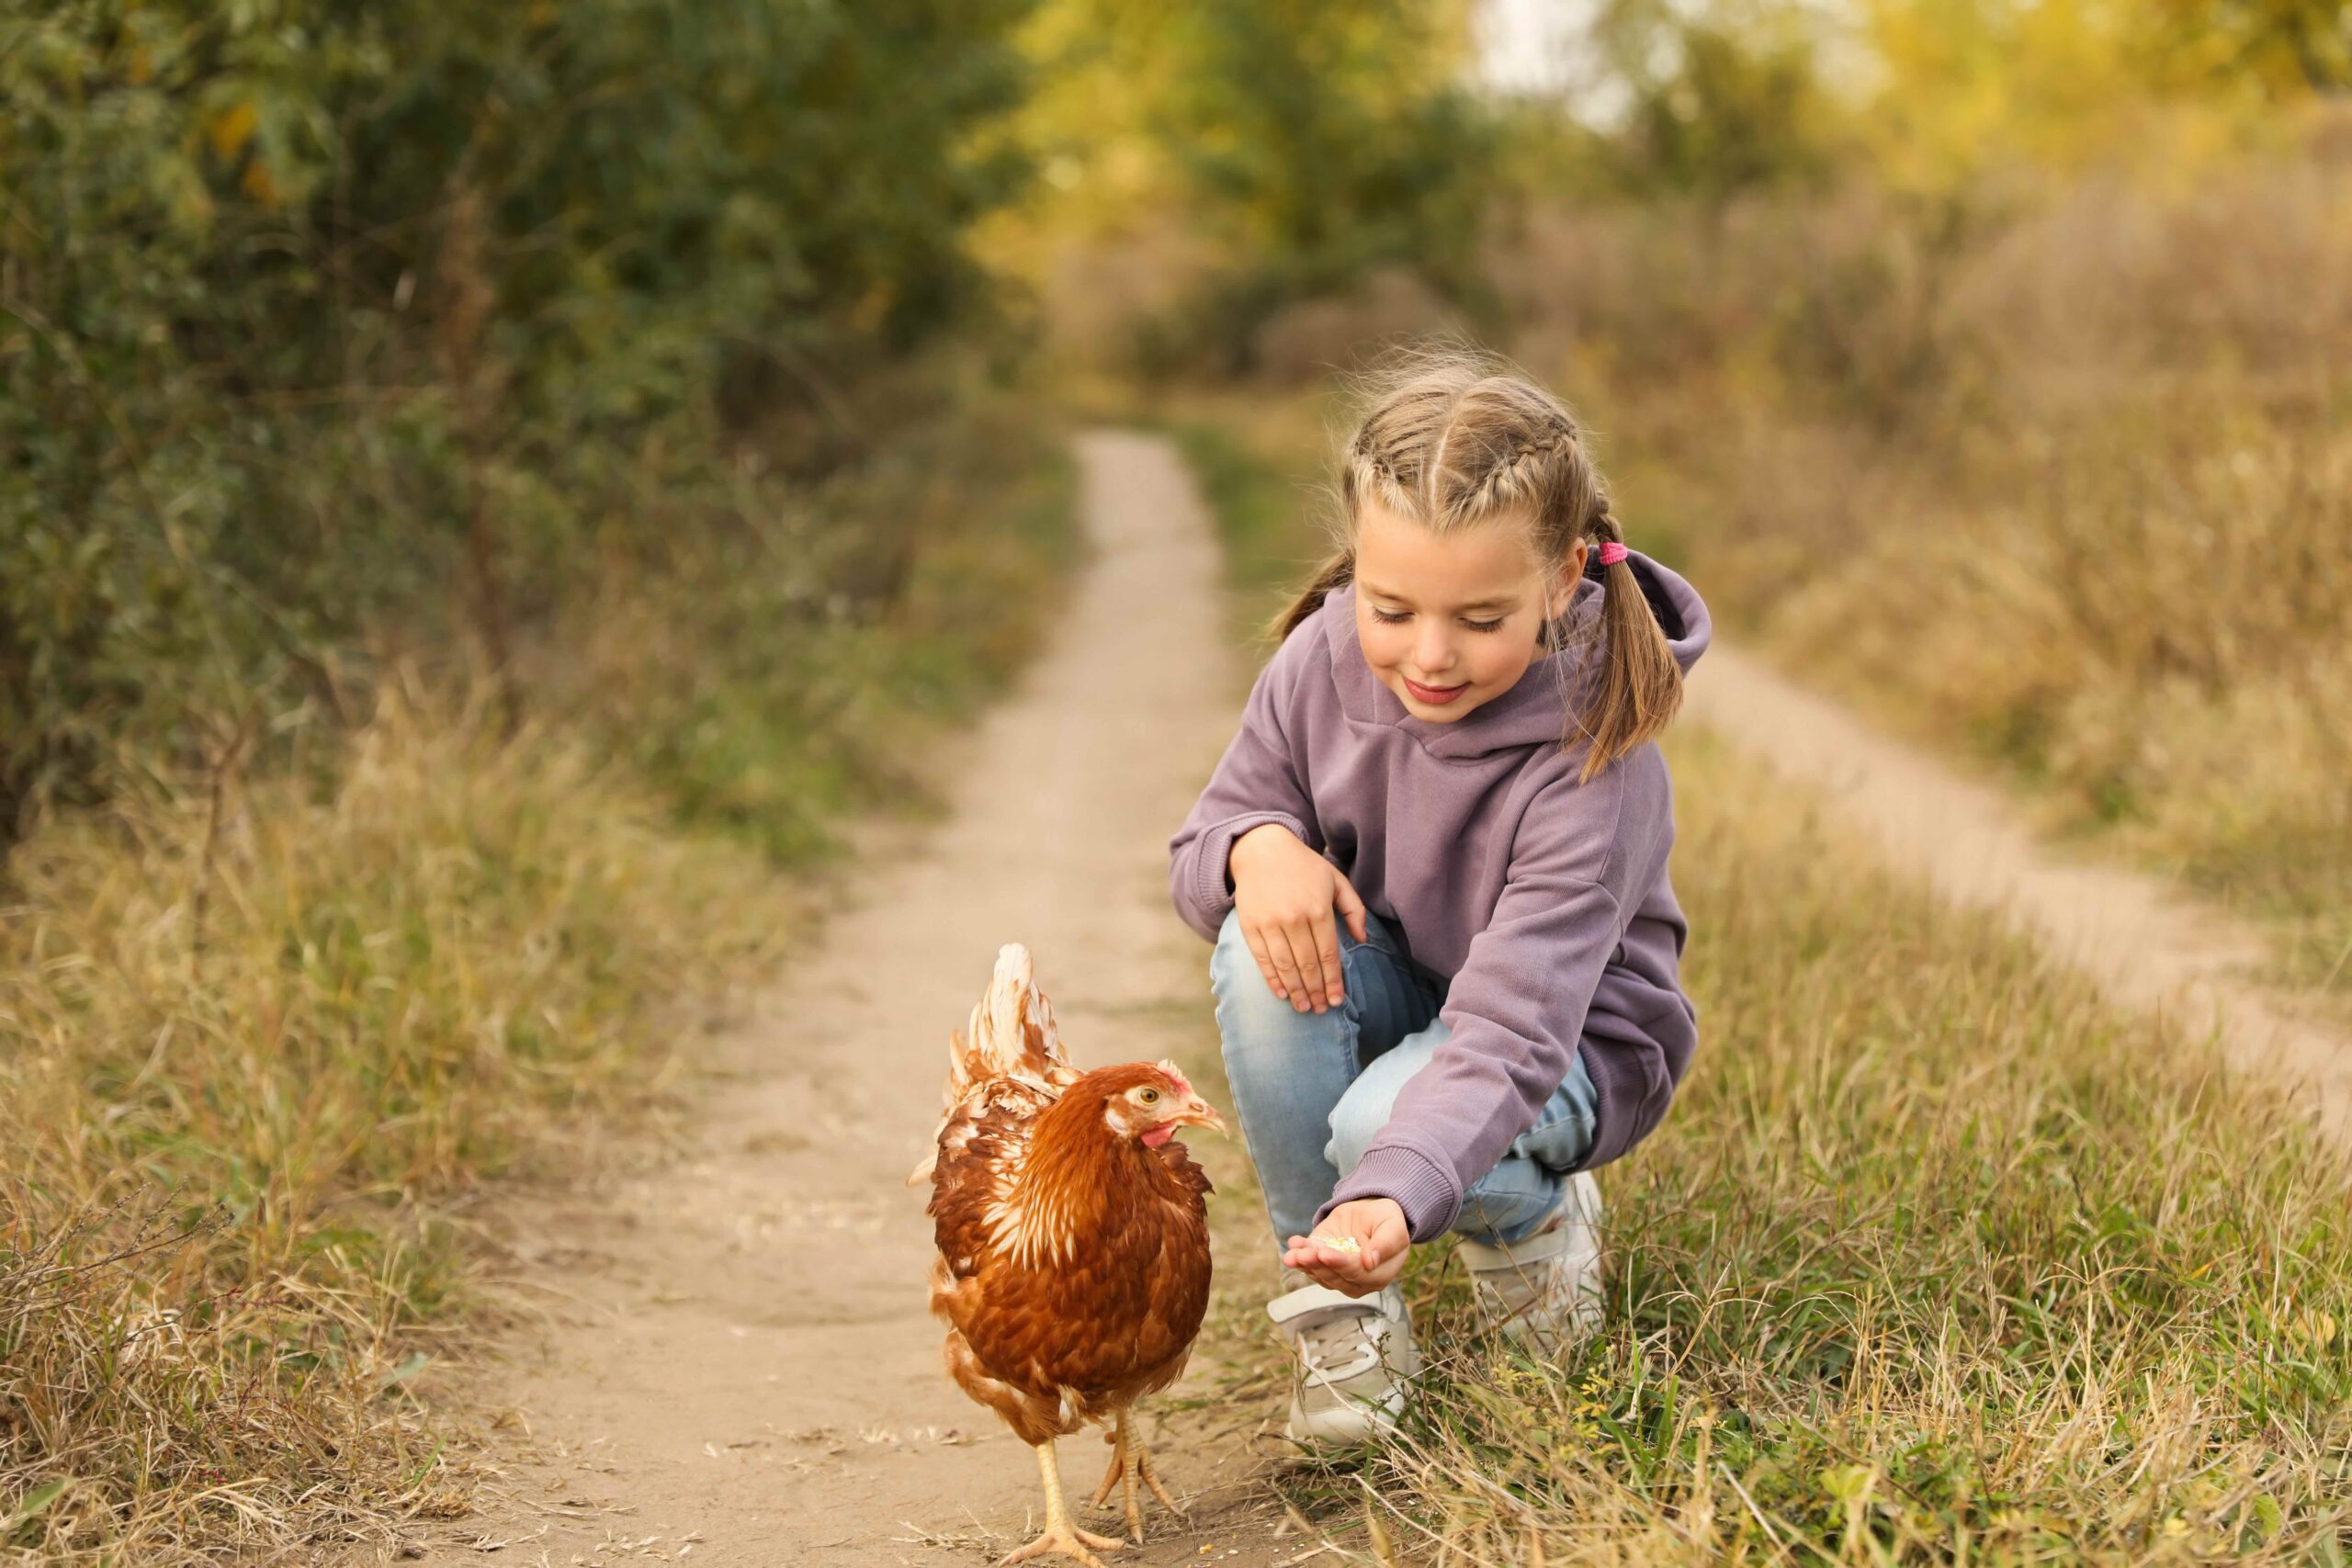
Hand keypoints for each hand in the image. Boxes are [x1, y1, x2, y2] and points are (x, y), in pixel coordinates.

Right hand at [1229, 824, 1368, 1013]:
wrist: (1261, 849)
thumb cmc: (1304, 866)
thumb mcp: (1336, 880)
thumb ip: (1353, 909)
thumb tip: (1362, 940)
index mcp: (1318, 909)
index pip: (1328, 955)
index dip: (1333, 981)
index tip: (1337, 1001)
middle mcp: (1294, 918)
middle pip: (1307, 965)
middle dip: (1315, 992)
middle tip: (1320, 1010)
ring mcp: (1270, 923)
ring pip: (1285, 966)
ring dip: (1295, 991)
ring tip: (1303, 1007)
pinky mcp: (1250, 925)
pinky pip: (1262, 958)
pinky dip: (1272, 979)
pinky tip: (1281, 993)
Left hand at [1283, 1198, 1408, 1296]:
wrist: (1370, 1213)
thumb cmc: (1387, 1220)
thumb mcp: (1393, 1227)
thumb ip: (1385, 1245)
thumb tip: (1369, 1262)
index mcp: (1379, 1275)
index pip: (1357, 1274)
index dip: (1340, 1265)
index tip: (1325, 1253)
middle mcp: (1357, 1280)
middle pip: (1335, 1278)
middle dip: (1318, 1266)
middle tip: (1304, 1254)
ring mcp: (1338, 1274)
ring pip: (1320, 1274)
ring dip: (1305, 1264)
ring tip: (1294, 1253)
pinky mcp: (1322, 1263)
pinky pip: (1309, 1264)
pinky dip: (1298, 1256)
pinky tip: (1293, 1245)